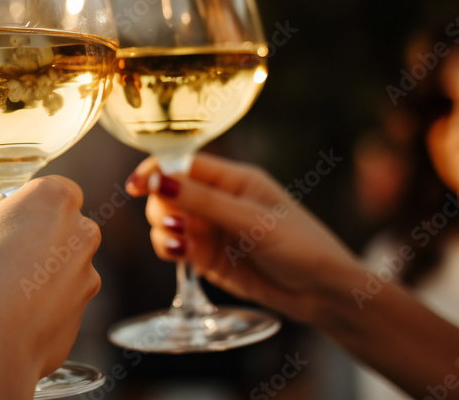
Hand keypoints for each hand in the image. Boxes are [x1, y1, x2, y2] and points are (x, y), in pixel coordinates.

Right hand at [0, 176, 100, 399]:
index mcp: (54, 199)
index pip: (52, 188)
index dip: (24, 203)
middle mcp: (81, 234)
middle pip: (61, 226)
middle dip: (35, 236)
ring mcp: (87, 277)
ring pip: (62, 265)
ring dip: (38, 272)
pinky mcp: (82, 316)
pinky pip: (59, 301)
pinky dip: (40, 305)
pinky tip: (9, 317)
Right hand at [125, 153, 362, 324]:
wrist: (323, 294)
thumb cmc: (300, 246)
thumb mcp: (251, 220)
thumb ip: (203, 201)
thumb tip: (159, 181)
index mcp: (234, 179)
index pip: (183, 164)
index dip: (156, 171)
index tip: (135, 185)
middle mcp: (218, 200)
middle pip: (168, 192)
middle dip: (161, 206)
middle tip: (174, 224)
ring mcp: (211, 229)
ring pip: (166, 220)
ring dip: (163, 230)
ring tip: (179, 245)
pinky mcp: (207, 257)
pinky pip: (174, 246)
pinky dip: (169, 249)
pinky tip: (180, 256)